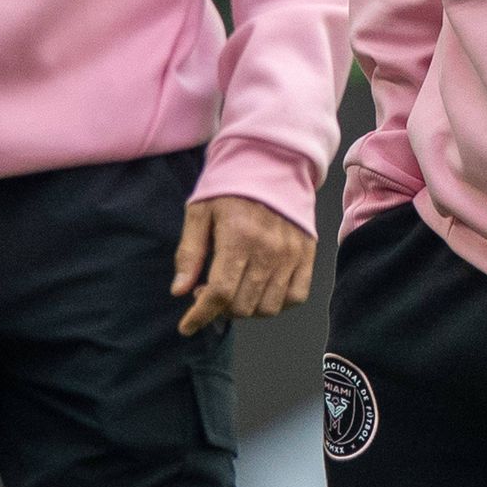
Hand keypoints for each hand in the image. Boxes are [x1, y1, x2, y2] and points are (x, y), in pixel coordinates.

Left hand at [172, 196, 315, 336]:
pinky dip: (276, 303)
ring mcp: (291, 255)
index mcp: (238, 238)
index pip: (219, 293)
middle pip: (242, 306)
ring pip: (268, 308)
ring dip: (246, 309)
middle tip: (208, 292)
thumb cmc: (231, 185)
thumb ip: (190, 252)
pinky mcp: (307, 254)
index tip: (187, 326)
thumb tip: (179, 291)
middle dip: (219, 309)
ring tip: (234, 291)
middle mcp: (268, 250)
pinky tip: (260, 290)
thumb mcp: (200, 211)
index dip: (200, 315)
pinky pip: (295, 297)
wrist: (273, 161)